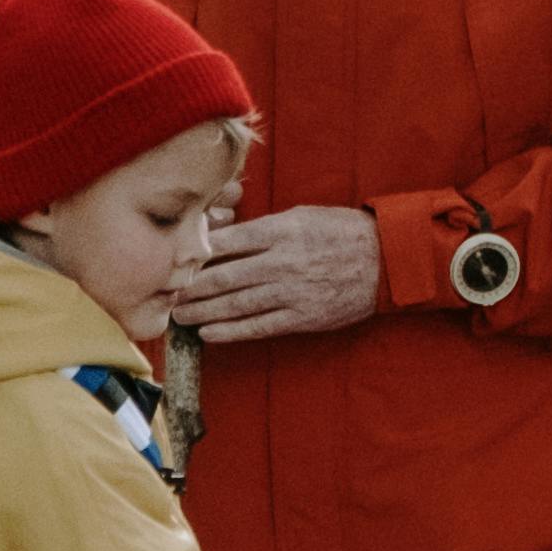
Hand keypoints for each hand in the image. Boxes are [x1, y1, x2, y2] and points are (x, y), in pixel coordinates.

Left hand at [166, 201, 383, 344]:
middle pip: (224, 275)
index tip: (173, 260)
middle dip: (191, 287)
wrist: (386, 259)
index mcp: (280, 230)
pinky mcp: (303, 316)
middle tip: (165, 294)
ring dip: (203, 312)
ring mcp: (292, 291)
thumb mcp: (302, 215)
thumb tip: (225, 235)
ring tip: (179, 316)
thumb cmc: (341, 231)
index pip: (227, 241)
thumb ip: (265, 227)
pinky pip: (260, 326)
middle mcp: (282, 261)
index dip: (196, 253)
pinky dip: (232, 332)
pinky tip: (210, 334)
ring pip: (237, 304)